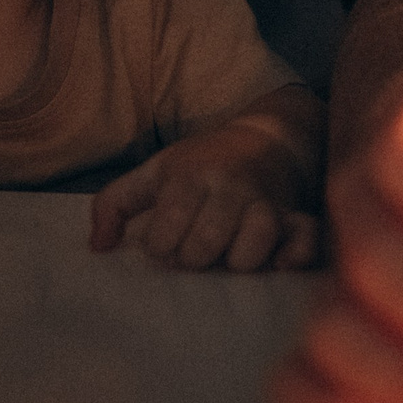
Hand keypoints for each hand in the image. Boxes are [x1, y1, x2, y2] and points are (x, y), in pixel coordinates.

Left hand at [92, 119, 319, 269]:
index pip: (166, 228)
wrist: (266, 137)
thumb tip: (98, 248)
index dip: (160, 245)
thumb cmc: (200, 165)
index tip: (164, 241)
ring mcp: (265, 200)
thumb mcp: (154, 173)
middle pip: (206, 241)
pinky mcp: (295, 214)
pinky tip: (278, 265)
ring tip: (227, 258)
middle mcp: (228, 186)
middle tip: (194, 251)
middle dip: (193, 258)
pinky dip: (295, 255)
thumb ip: (114, 204)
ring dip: (238, 260)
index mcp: (189, 176)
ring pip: (255, 239)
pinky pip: (305, 237)